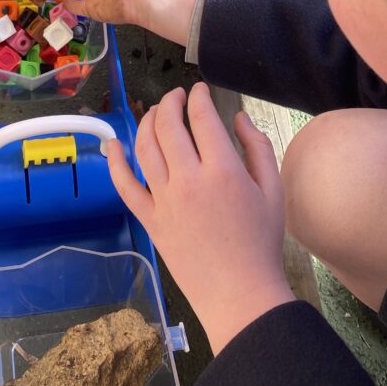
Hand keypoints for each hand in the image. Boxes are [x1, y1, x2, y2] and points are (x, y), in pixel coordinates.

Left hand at [108, 84, 293, 354]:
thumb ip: (258, 148)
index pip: (202, 118)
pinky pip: (124, 185)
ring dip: (148, 122)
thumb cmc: (261, 243)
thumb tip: (239, 117)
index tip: (199, 90)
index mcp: (223, 171)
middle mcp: (188, 180)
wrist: (240, 295)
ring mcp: (164, 200)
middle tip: (177, 96)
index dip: (199, 97)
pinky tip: (113, 143)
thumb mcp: (274, 190)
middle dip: (171, 102)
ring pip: (145, 147)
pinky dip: (115, 161)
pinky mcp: (149, 219)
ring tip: (156, 112)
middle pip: (168, 126)